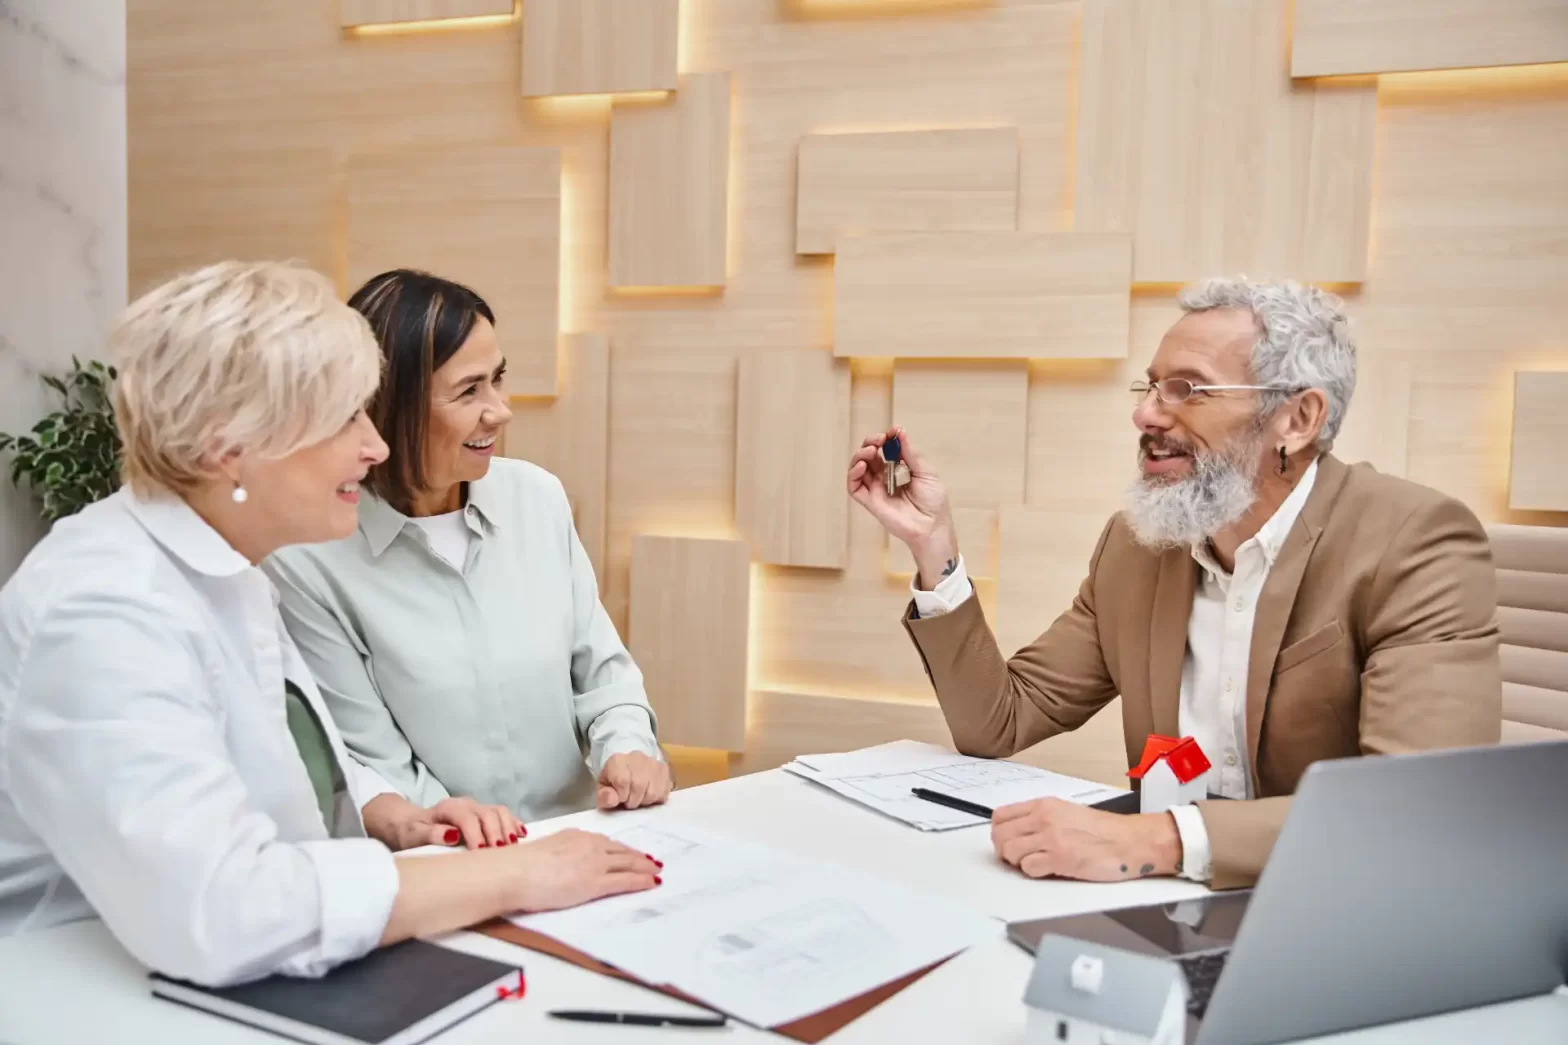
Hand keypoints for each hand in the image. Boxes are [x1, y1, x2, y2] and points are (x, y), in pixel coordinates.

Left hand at [363, 793, 524, 850]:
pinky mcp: (484, 815)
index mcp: (449, 808)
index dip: (476, 834)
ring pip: (499, 812)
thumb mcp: (413, 835)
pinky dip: (514, 823)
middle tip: (501, 853)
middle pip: (488, 813)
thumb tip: (452, 835)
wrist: (411, 823)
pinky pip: (504, 815)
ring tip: (513, 846)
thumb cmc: (411, 832)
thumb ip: (430, 834)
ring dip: (508, 828)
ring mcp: (477, 808)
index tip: (481, 852)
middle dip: (496, 833)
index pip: (467, 818)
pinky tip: (522, 835)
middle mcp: (466, 804)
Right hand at [505, 829, 661, 912]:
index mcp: (576, 836)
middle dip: (637, 857)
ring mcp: (595, 863)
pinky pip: (625, 880)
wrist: (516, 872)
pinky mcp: (597, 882)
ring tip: (655, 871)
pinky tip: (651, 883)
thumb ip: (558, 853)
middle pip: (620, 851)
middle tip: (650, 861)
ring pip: (628, 863)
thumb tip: (559, 862)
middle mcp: (589, 845)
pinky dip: (641, 881)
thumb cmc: (520, 865)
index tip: (629, 853)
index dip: (619, 849)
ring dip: (644, 867)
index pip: (604, 843)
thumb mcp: (544, 851)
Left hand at [597, 752, 672, 810]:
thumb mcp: (602, 789)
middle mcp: (638, 758)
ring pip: (653, 792)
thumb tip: (612, 801)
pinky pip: (664, 792)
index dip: (622, 796)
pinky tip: (648, 794)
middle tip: (629, 801)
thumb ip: (604, 796)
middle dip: (633, 800)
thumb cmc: (613, 781)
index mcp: (617, 761)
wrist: (627, 767)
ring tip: (639, 798)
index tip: (620, 799)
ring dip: (645, 801)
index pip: (623, 781)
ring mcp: (653, 763)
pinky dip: (656, 798)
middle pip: (639, 786)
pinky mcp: (664, 770)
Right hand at [846, 427, 956, 582]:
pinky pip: (854, 487)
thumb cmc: (933, 501)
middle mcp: (885, 477)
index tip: (892, 432)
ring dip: (860, 455)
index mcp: (899, 468)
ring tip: (871, 451)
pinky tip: (862, 466)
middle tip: (879, 440)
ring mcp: (876, 489)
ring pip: (858, 468)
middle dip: (870, 443)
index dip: (886, 438)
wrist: (932, 526)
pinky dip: (853, 474)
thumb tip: (900, 432)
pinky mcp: (870, 501)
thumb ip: (910, 453)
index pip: (885, 448)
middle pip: (869, 455)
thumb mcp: (926, 471)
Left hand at [990, 798, 1182, 881]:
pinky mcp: (1060, 858)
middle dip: (1004, 850)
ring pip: (1010, 851)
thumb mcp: (1066, 812)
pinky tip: (1047, 870)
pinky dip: (1033, 872)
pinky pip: (1028, 868)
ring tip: (1034, 864)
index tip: (1008, 842)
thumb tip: (1016, 833)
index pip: (1000, 816)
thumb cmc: (1103, 830)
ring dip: (1017, 863)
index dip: (999, 833)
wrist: (1130, 841)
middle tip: (1017, 858)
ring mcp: (1051, 837)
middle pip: (1000, 835)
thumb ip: (1040, 819)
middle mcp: (1043, 818)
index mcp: (1043, 805)